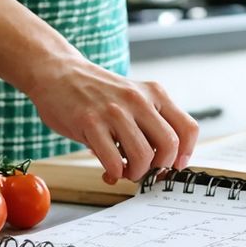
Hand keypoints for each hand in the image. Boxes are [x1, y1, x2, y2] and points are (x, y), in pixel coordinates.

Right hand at [23, 59, 198, 183]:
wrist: (58, 73)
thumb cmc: (97, 93)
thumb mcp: (134, 98)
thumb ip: (150, 123)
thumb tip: (165, 162)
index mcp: (155, 93)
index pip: (188, 128)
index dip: (185, 154)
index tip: (174, 166)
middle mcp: (139, 100)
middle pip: (169, 145)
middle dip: (160, 168)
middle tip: (147, 172)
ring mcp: (115, 110)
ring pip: (143, 156)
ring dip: (136, 174)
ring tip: (126, 171)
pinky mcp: (90, 122)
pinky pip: (113, 160)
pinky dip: (115, 174)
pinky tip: (109, 171)